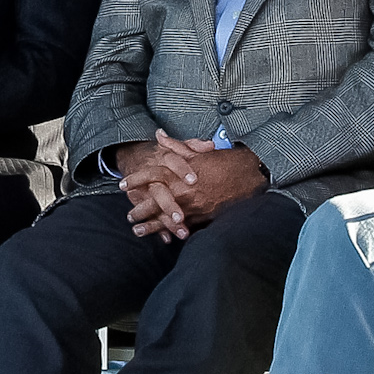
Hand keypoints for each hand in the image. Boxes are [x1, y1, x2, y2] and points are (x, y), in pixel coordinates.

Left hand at [122, 130, 267, 238]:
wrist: (250, 176)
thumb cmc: (224, 162)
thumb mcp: (198, 152)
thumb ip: (175, 146)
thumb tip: (158, 135)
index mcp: (180, 173)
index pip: (151, 176)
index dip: (136, 180)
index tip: (123, 185)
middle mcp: (184, 191)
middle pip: (154, 202)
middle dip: (140, 209)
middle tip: (129, 215)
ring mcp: (193, 207)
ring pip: (166, 219)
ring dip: (151, 226)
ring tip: (138, 231)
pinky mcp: (203, 218)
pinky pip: (183, 227)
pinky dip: (172, 232)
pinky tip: (164, 238)